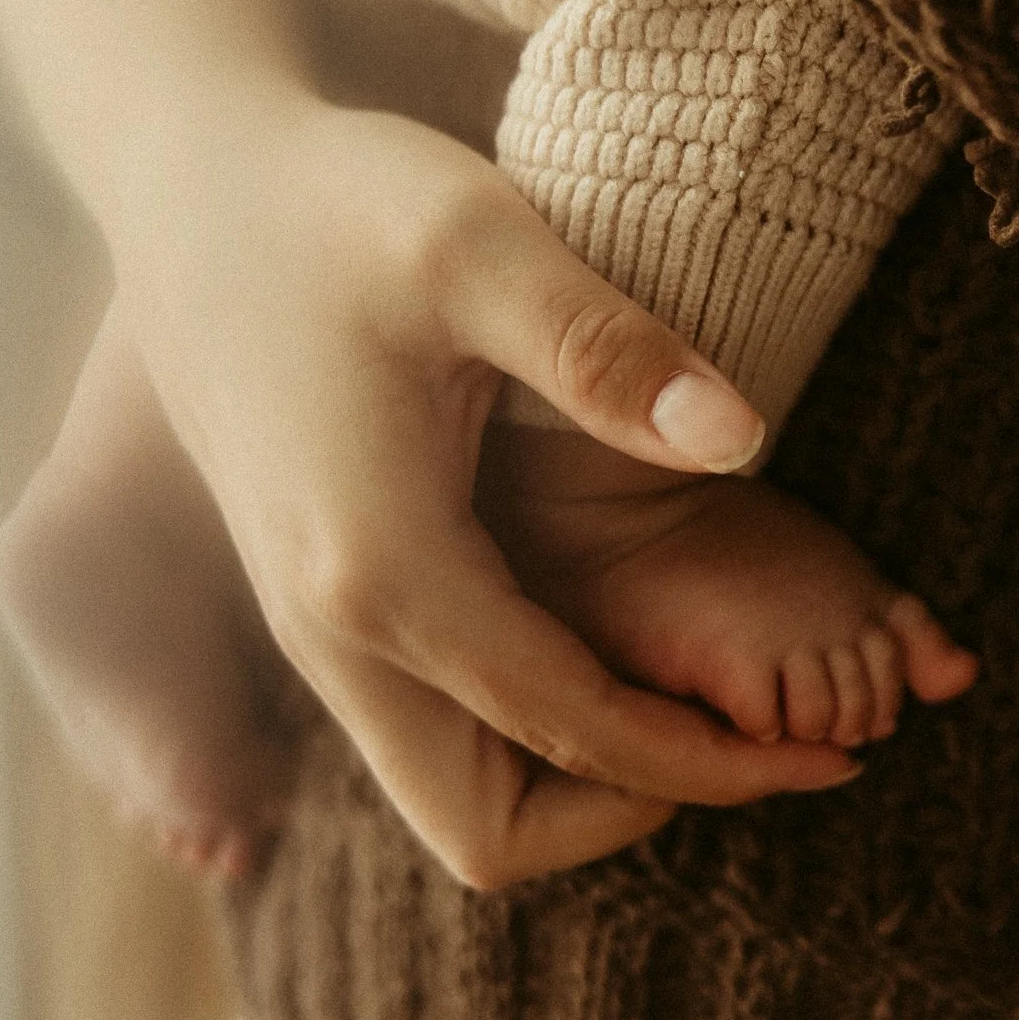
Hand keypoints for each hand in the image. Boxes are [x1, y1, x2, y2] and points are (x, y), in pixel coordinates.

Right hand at [121, 97, 856, 885]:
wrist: (194, 189)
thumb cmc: (333, 204)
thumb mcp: (478, 245)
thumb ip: (608, 351)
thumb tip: (742, 439)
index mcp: (382, 566)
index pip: (570, 732)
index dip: (708, 761)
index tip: (823, 755)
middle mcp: (330, 626)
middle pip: (486, 830)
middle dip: (632, 808)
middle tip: (758, 740)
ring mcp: (308, 615)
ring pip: (446, 785)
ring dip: (574, 772)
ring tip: (694, 690)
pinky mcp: (310, 583)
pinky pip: (423, 715)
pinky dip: (521, 721)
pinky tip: (601, 625)